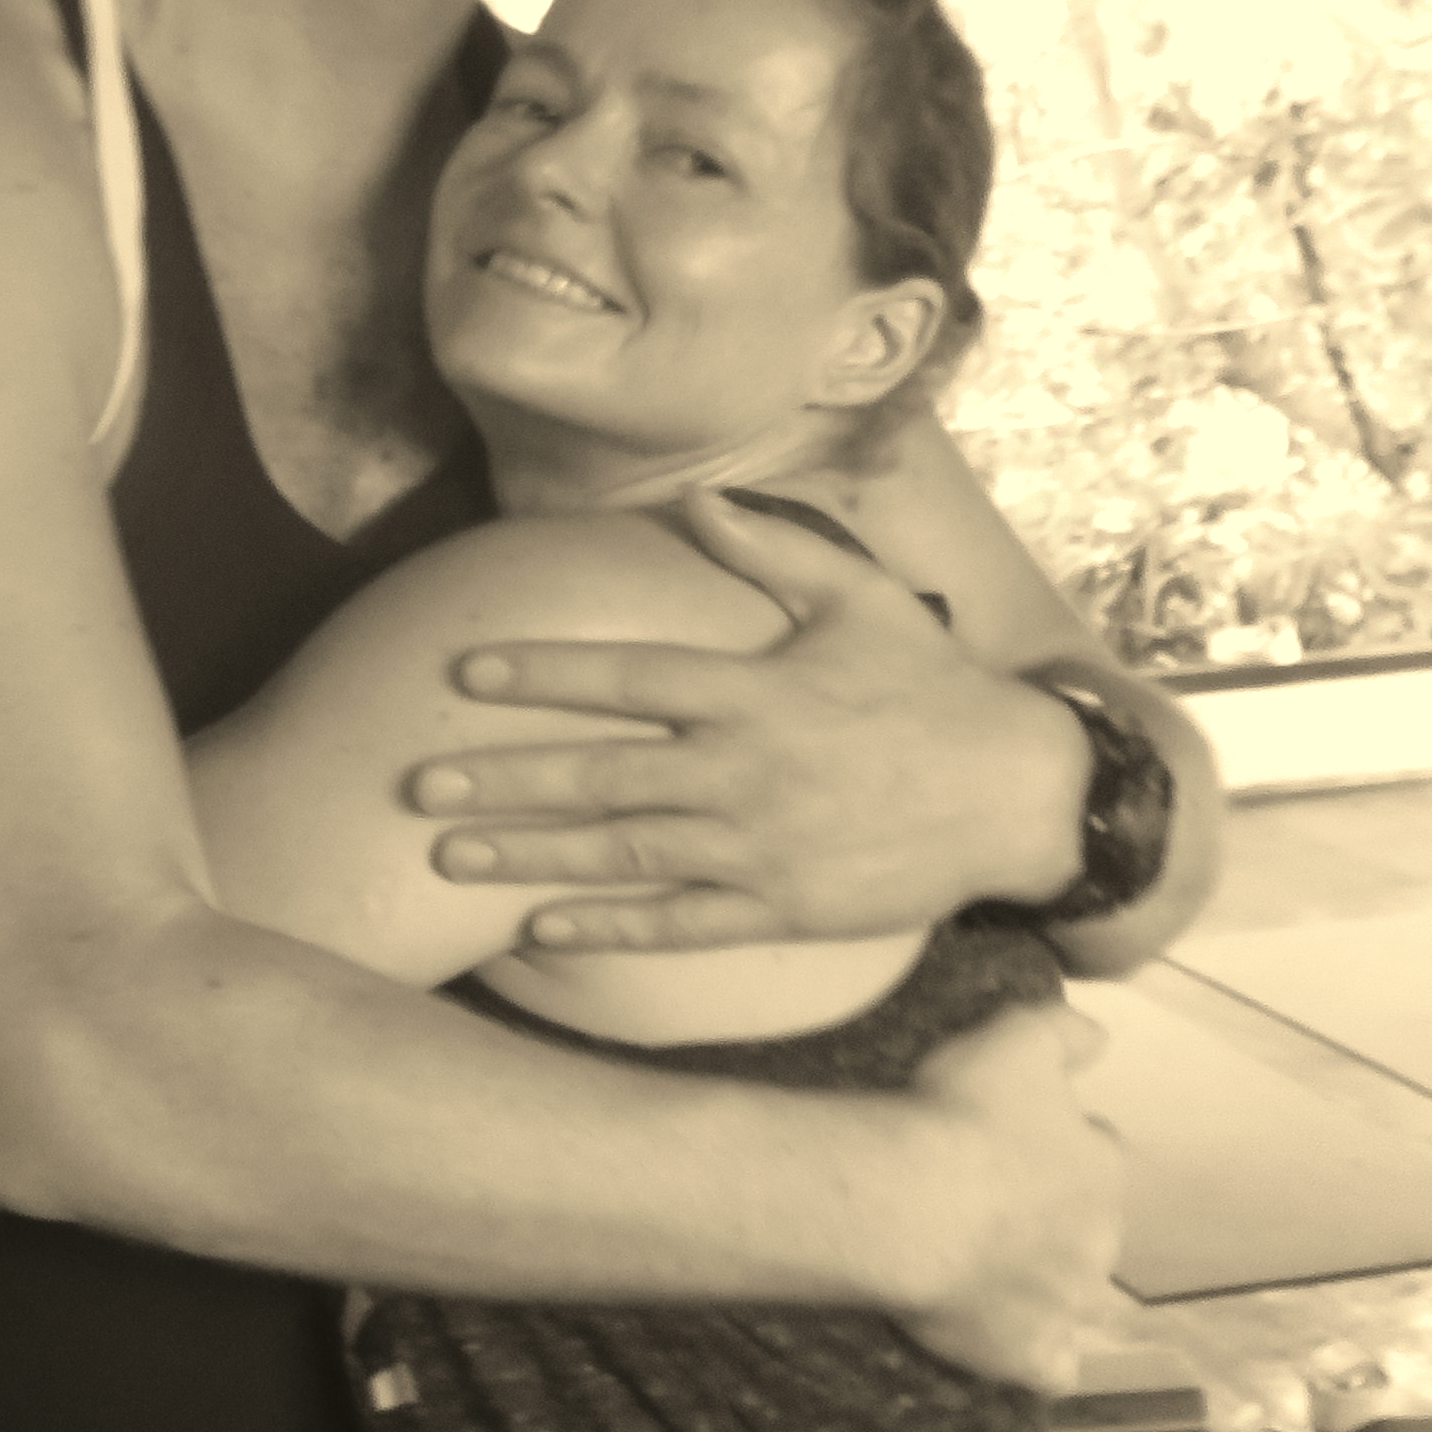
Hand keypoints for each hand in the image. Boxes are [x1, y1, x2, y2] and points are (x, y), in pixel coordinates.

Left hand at [408, 490, 1088, 949]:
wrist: (1016, 794)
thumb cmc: (932, 688)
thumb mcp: (861, 598)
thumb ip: (771, 550)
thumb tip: (697, 502)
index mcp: (752, 690)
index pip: (624, 678)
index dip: (540, 675)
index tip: (464, 674)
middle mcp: (741, 770)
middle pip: (598, 775)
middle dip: (501, 780)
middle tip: (415, 787)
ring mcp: (757, 847)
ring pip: (621, 853)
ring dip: (529, 858)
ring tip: (447, 860)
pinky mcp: (781, 909)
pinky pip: (678, 924)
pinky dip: (607, 928)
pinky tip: (539, 929)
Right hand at [889, 1001, 1127, 1394]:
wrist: (909, 1204)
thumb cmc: (961, 1115)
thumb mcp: (1018, 1037)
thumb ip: (1066, 1031)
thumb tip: (1100, 1039)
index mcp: (1101, 1167)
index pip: (1096, 1154)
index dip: (1053, 1146)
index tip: (1009, 1142)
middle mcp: (1100, 1240)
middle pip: (1086, 1229)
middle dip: (1051, 1220)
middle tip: (986, 1206)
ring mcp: (1068, 1305)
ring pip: (1075, 1299)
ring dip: (1046, 1288)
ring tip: (989, 1274)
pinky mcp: (1031, 1357)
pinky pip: (1051, 1369)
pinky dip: (1036, 1358)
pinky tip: (1006, 1343)